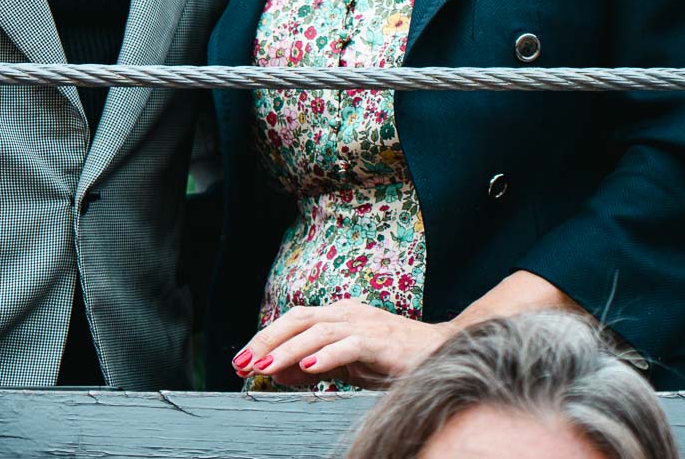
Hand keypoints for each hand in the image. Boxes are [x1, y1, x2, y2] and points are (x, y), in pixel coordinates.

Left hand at [232, 300, 450, 389]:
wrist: (442, 352)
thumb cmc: (393, 359)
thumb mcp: (346, 365)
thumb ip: (314, 365)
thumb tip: (278, 371)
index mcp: (338, 315)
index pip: (293, 321)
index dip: (265, 338)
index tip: (242, 360)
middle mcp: (348, 313)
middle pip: (298, 319)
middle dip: (267, 340)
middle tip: (243, 363)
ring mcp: (364, 325)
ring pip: (318, 331)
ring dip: (289, 350)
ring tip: (267, 367)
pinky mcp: (381, 342)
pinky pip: (349, 346)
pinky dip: (327, 356)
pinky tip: (310, 368)